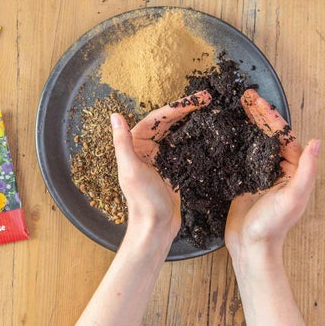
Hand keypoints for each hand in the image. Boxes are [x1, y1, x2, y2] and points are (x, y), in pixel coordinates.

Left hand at [111, 91, 210, 240]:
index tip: (195, 99)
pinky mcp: (173, 167)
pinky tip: (207, 128)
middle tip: (208, 98)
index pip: (157, 118)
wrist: (156, 227)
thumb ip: (122, 143)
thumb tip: (114, 116)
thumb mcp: (131, 170)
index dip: (176, 107)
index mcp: (135, 145)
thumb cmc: (142, 201)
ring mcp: (161, 157)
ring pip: (177, 131)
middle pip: (168, 122)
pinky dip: (194, 136)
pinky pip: (183, 145)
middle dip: (187, 109)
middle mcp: (146, 149)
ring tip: (210, 107)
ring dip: (192, 119)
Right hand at [225, 89, 319, 263]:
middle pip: (270, 135)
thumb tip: (317, 142)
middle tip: (246, 95)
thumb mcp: (292, 197)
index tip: (258, 101)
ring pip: (256, 140)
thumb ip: (306, 170)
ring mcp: (261, 173)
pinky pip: (243, 153)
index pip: (283, 136)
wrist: (250, 247)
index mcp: (294, 170)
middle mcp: (279, 169)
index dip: (271, 117)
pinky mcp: (245, 179)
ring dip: (249, 122)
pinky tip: (228, 127)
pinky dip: (237, 138)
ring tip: (238, 104)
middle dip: (259, 114)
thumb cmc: (273, 226)